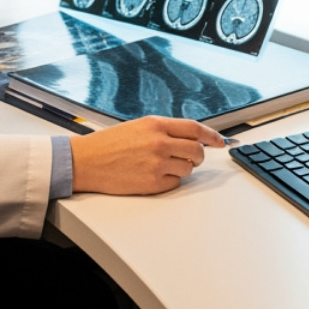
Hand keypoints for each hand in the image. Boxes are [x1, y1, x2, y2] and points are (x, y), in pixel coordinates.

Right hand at [68, 116, 224, 194]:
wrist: (87, 161)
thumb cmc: (109, 144)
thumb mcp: (139, 127)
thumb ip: (165, 130)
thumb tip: (190, 137)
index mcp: (156, 125)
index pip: (195, 129)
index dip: (212, 136)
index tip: (220, 141)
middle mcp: (159, 143)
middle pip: (197, 151)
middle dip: (198, 156)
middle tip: (192, 158)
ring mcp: (157, 164)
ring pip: (188, 169)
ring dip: (182, 168)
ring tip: (162, 166)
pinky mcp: (152, 183)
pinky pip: (175, 183)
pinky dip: (169, 181)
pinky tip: (153, 175)